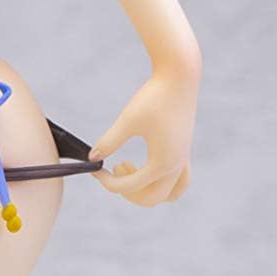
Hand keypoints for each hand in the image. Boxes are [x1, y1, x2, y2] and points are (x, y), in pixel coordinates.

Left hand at [88, 61, 196, 205]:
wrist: (180, 76)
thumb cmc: (154, 97)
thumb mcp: (127, 120)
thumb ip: (109, 141)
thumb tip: (92, 158)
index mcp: (162, 163)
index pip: (130, 187)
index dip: (108, 182)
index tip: (95, 170)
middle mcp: (176, 166)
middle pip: (150, 199)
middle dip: (127, 191)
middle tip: (113, 169)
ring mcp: (183, 159)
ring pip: (168, 194)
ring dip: (146, 189)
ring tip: (128, 166)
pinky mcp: (184, 150)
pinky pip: (178, 180)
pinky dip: (161, 181)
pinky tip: (146, 163)